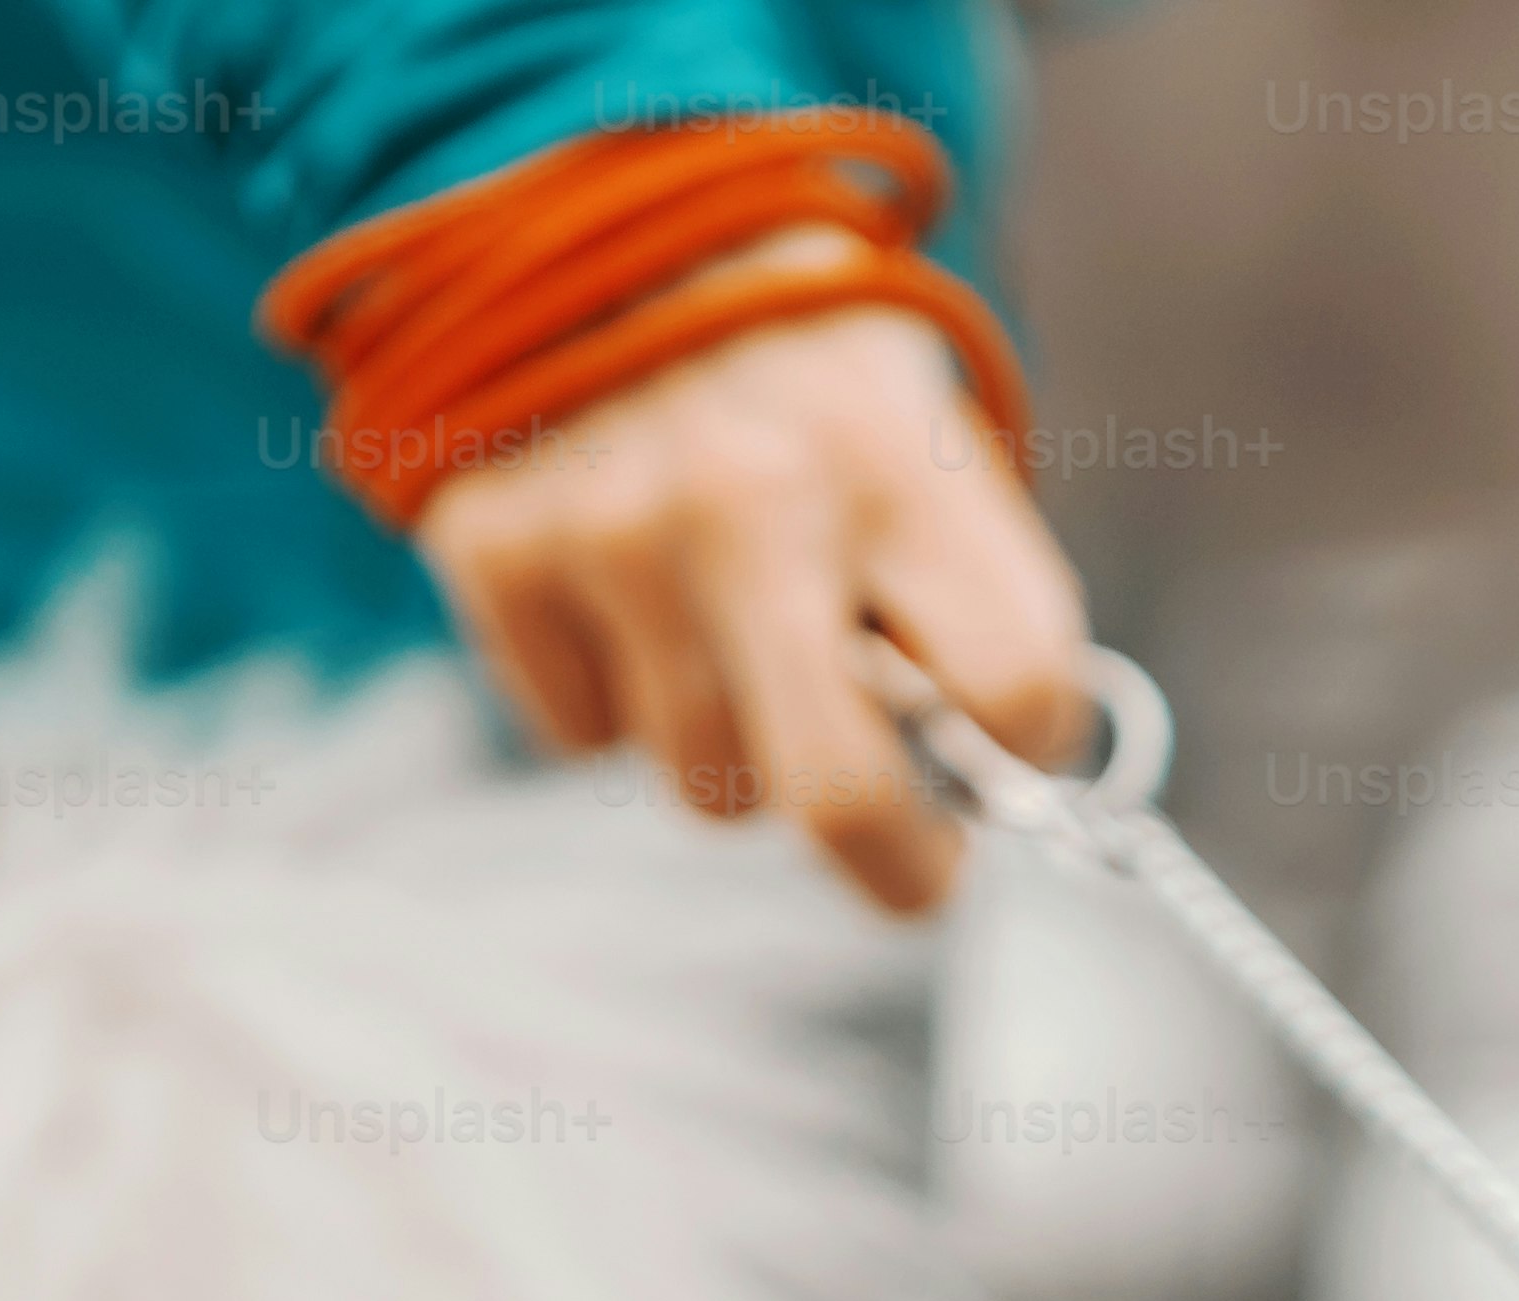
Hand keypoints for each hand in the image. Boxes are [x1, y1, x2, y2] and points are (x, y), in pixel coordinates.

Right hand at [419, 225, 1087, 914]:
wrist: (598, 218)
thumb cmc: (802, 375)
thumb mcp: (922, 435)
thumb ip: (963, 599)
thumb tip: (978, 788)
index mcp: (900, 459)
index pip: (1015, 693)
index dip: (1021, 743)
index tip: (994, 741)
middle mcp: (756, 499)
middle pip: (840, 799)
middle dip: (894, 864)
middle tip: (907, 855)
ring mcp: (614, 531)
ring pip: (708, 786)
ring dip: (734, 744)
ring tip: (729, 625)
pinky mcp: (497, 548)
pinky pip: (581, 733)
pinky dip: (610, 691)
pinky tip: (622, 587)